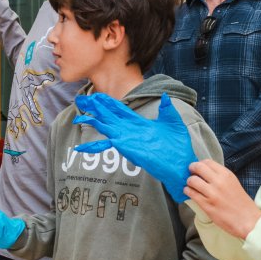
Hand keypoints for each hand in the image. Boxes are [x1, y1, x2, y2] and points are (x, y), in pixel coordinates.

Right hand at [73, 93, 196, 201]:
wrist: (181, 164)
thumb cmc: (178, 145)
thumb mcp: (173, 122)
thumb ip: (166, 109)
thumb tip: (164, 96)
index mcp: (139, 123)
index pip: (120, 109)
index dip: (108, 102)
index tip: (97, 95)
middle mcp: (130, 130)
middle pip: (109, 115)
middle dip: (96, 107)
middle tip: (82, 99)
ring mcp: (127, 139)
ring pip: (106, 126)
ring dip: (93, 120)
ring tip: (79, 115)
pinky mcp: (126, 147)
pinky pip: (108, 144)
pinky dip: (95, 146)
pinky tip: (82, 147)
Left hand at [185, 160, 260, 238]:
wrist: (248, 221)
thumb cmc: (242, 203)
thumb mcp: (233, 183)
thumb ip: (220, 177)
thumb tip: (205, 172)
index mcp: (226, 174)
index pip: (207, 162)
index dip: (200, 164)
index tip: (197, 168)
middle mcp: (219, 181)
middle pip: (198, 167)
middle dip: (191, 169)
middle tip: (190, 173)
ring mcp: (212, 193)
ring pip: (192, 180)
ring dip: (188, 182)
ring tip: (190, 185)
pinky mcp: (206, 205)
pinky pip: (191, 193)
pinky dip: (187, 191)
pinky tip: (189, 192)